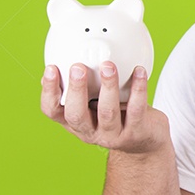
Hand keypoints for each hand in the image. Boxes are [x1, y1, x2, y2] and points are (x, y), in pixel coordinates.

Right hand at [41, 61, 168, 154]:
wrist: (145, 140)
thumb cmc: (118, 114)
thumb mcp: (96, 101)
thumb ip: (85, 83)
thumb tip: (70, 54)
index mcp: (75, 121)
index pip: (52, 111)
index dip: (48, 91)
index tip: (51, 68)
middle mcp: (90, 131)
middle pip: (76, 115)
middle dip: (76, 90)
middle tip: (78, 67)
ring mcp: (112, 135)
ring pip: (107, 112)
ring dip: (108, 87)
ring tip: (109, 66)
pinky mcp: (136, 134)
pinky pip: (136, 110)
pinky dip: (138, 89)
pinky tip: (139, 72)